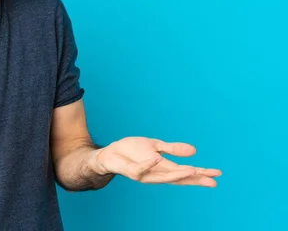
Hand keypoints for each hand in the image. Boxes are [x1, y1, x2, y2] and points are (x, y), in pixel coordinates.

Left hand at [93, 137, 221, 186]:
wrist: (108, 154)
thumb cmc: (131, 152)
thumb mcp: (155, 146)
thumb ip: (172, 149)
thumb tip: (194, 151)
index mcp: (163, 168)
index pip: (185, 172)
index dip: (201, 174)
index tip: (217, 174)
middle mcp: (156, 174)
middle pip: (178, 178)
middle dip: (195, 179)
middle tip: (213, 181)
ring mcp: (144, 174)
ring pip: (162, 177)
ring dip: (177, 174)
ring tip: (193, 170)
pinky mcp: (131, 171)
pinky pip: (140, 168)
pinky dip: (148, 164)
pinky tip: (156, 158)